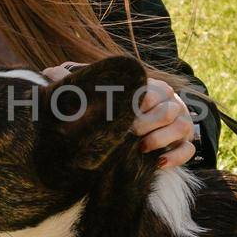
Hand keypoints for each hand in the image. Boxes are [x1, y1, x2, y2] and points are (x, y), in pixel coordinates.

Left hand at [39, 62, 196, 169]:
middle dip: (148, 124)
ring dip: (162, 139)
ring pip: (182, 128)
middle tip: (129, 135)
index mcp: (152, 87)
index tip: (122, 117)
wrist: (137, 131)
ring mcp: (181, 124)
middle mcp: (171, 103)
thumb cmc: (112, 110)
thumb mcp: (97, 96)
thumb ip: (77, 84)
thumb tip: (47, 73)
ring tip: (141, 148)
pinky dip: (176, 157)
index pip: (153, 91)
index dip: (139, 104)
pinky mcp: (185, 144)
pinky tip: (158, 163)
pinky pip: (189, 150)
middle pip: (169, 110)